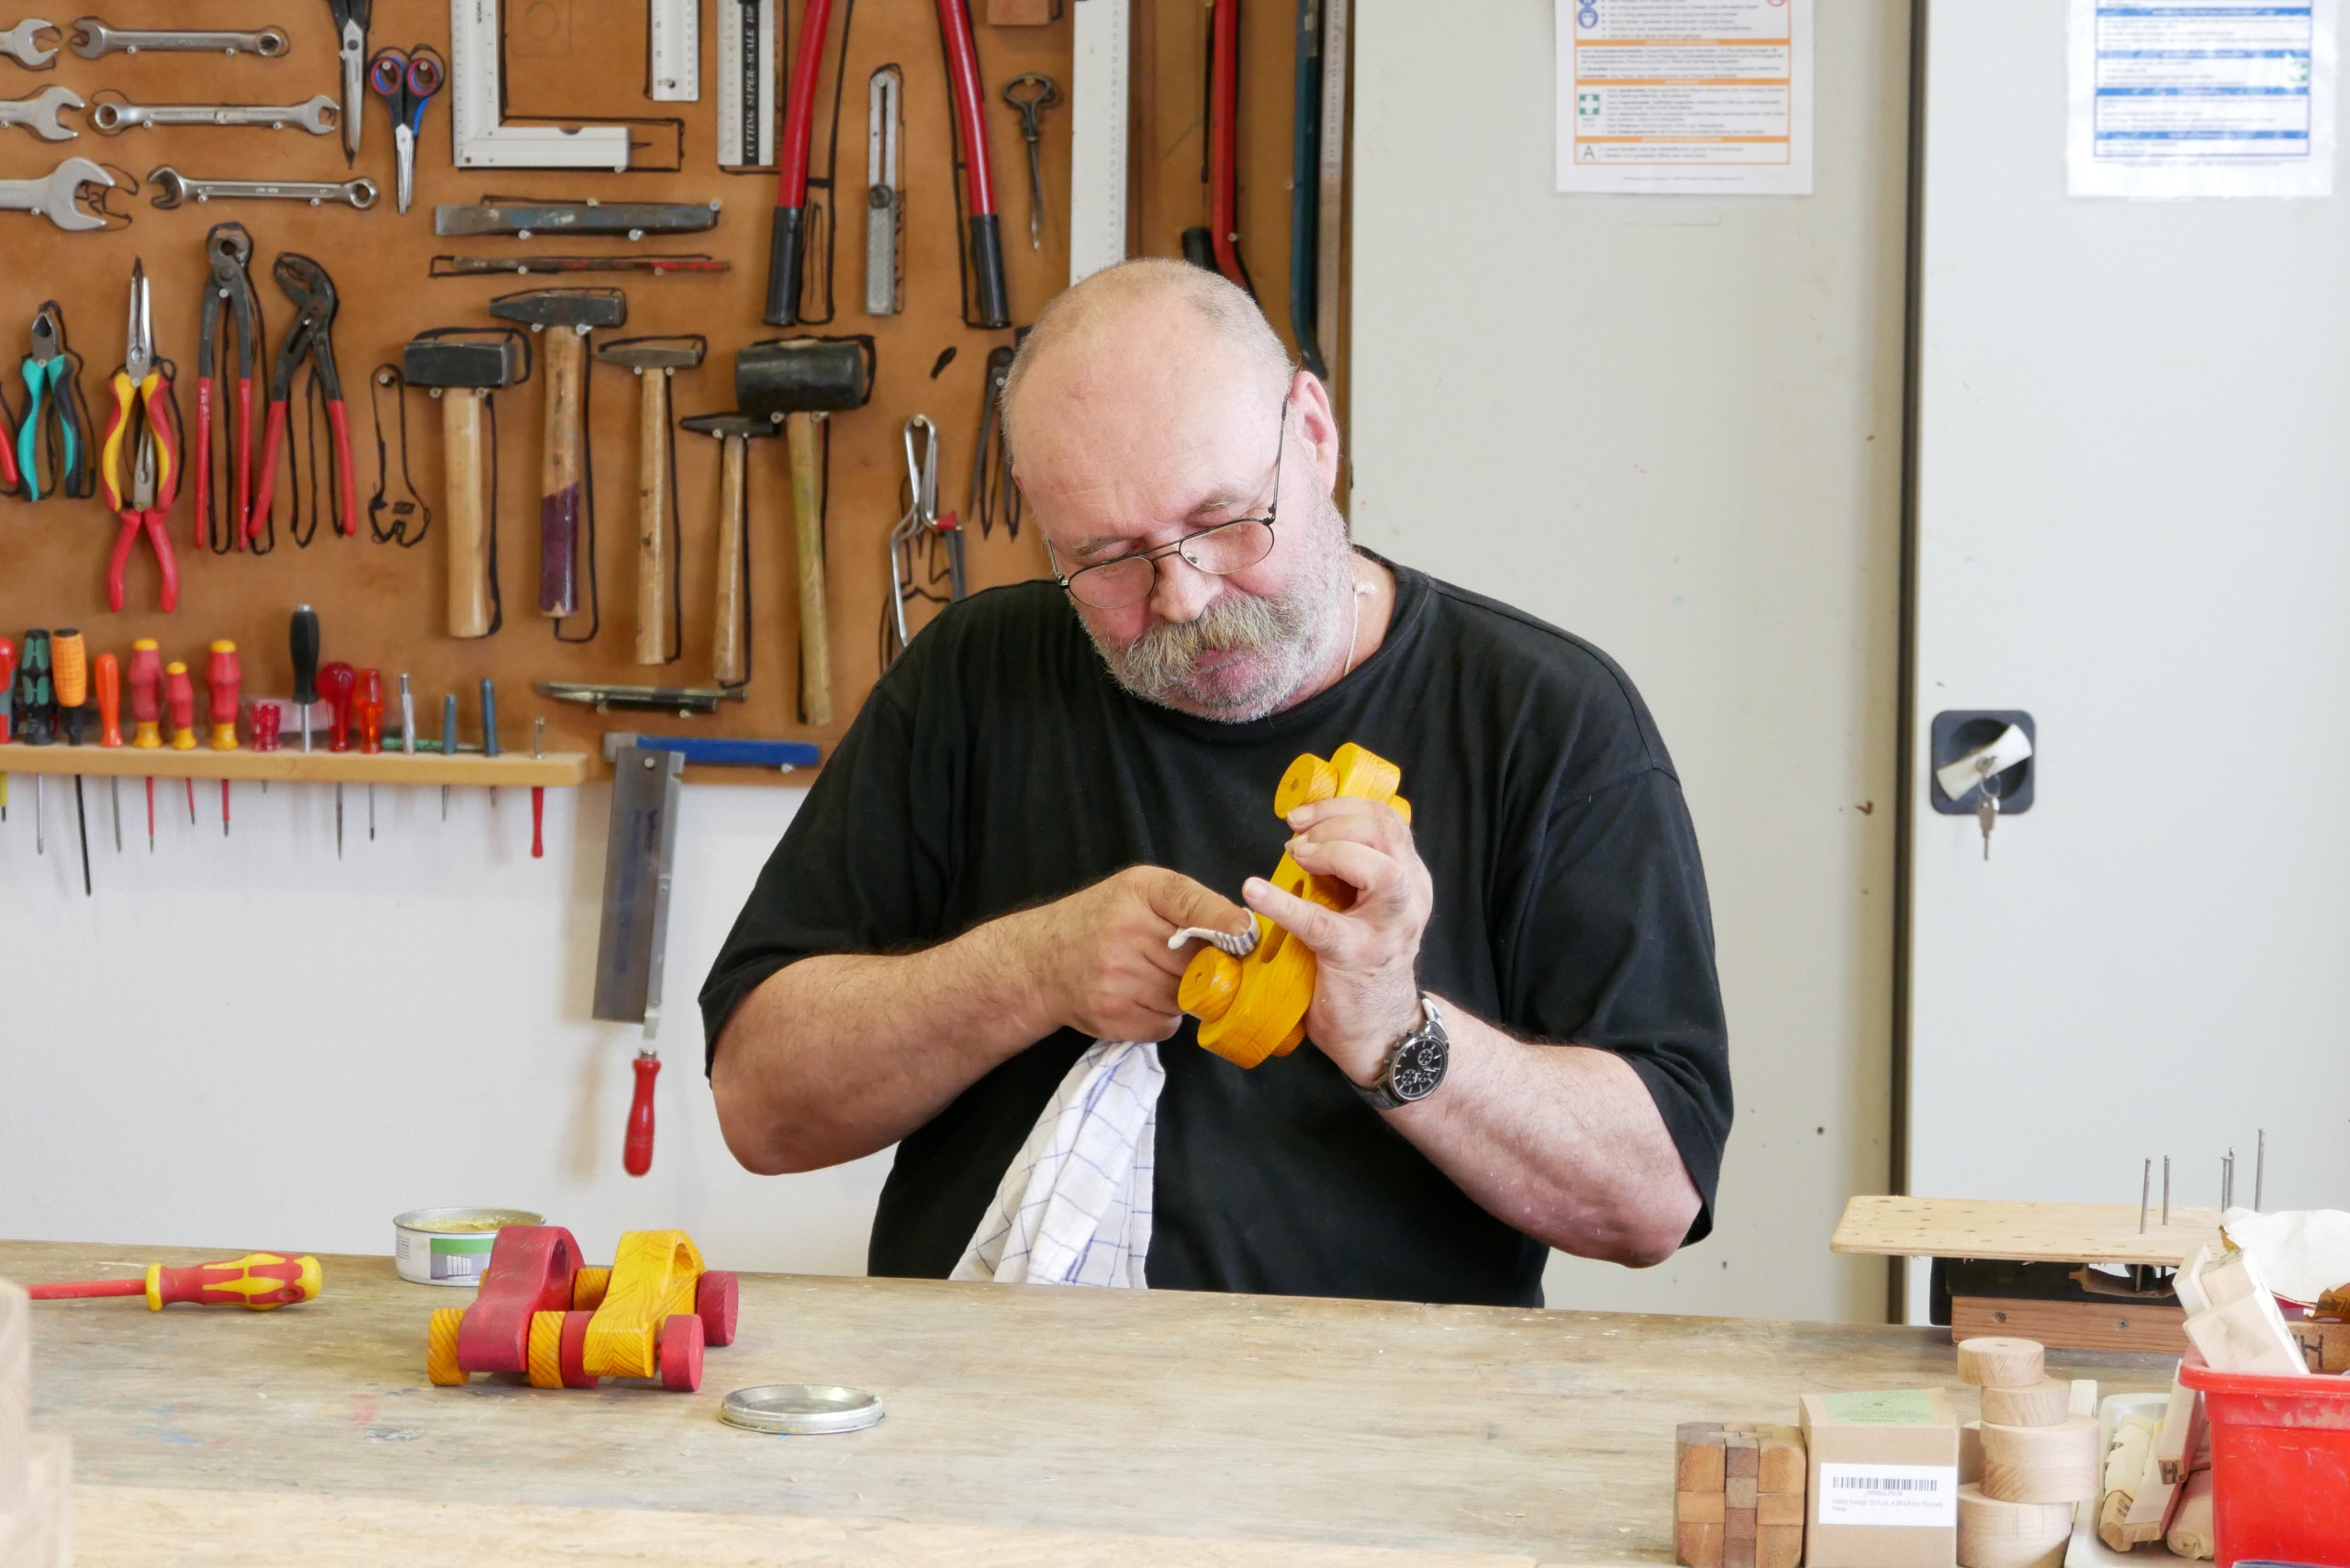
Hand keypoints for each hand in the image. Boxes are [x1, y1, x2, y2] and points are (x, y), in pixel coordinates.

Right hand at [1001, 866, 1249, 1042]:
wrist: (1039, 961)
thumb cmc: (1101, 920)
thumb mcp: (1139, 892)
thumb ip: (1189, 904)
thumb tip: (1244, 933)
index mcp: (1138, 892)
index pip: (1188, 902)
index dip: (1222, 920)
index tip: (1246, 934)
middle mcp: (1125, 931)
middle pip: (1198, 960)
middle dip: (1205, 966)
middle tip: (1192, 962)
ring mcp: (1117, 977)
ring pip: (1185, 997)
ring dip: (1183, 994)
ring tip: (1154, 976)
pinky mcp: (1112, 1015)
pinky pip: (1166, 1025)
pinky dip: (1164, 1017)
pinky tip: (1141, 998)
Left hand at [1243, 797, 1430, 1084]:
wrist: (1380, 1031)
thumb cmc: (1364, 965)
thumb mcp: (1368, 908)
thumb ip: (1351, 873)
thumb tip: (1303, 835)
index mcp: (1410, 879)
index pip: (1388, 820)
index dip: (1343, 806)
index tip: (1303, 813)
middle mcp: (1410, 898)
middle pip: (1386, 834)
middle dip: (1335, 820)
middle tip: (1294, 833)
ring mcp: (1388, 929)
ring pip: (1379, 870)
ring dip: (1331, 851)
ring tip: (1296, 856)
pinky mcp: (1357, 957)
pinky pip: (1321, 922)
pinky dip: (1284, 903)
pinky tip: (1255, 892)